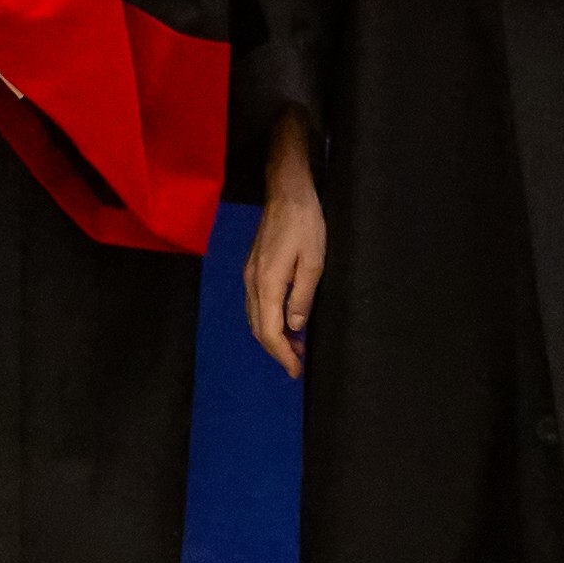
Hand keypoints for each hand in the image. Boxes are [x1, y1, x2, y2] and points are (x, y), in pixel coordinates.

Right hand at [244, 117, 327, 380]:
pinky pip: (256, 305)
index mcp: (267, 284)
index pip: (270, 331)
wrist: (286, 192)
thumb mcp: (314, 262)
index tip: (296, 371)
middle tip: (298, 365)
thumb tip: (295, 328)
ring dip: (273, 337)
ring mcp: (249, 275)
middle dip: (277, 351)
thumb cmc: (306, 224)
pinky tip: (285, 322)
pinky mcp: (253, 268)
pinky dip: (269, 321)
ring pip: (255, 318)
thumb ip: (302, 297)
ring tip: (295, 347)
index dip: (283, 355)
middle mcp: (252, 283)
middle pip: (259, 329)